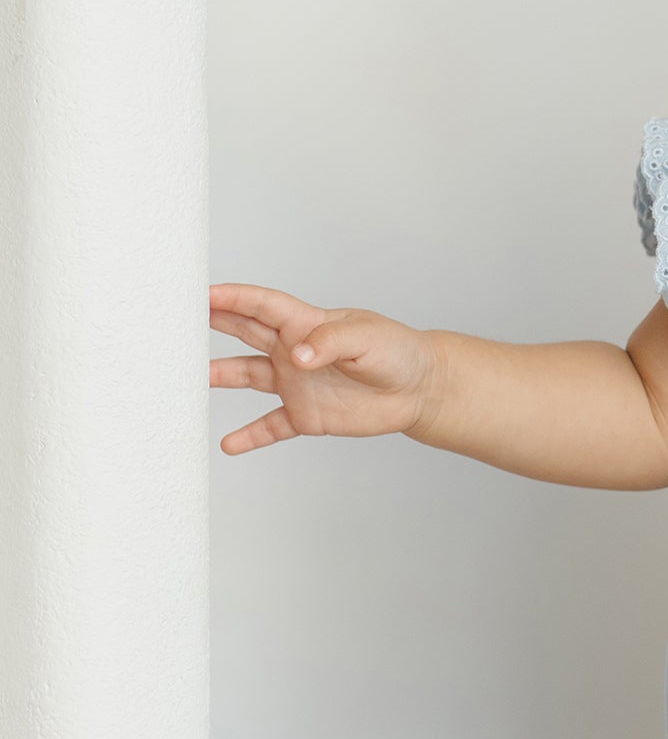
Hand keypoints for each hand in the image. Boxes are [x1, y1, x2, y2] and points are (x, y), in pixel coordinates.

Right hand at [209, 283, 437, 454]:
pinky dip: (250, 436)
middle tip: (176, 320)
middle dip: (211, 323)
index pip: (261, 305)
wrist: (418, 390)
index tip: (201, 294)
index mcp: (305, 324)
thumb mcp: (367, 338)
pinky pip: (270, 426)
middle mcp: (292, 350)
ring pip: (247, 376)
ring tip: (187, 381)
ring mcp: (296, 383)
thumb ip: (329, 342)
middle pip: (244, 333)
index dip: (232, 298)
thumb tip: (297, 356)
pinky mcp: (305, 415)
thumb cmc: (397, 352)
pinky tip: (228, 444)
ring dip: (220, 376)